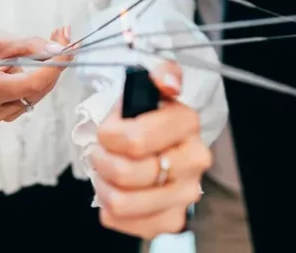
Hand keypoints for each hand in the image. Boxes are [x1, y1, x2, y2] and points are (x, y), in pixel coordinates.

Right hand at [0, 28, 71, 122]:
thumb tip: (60, 50)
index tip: (68, 49)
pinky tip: (42, 63)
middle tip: (63, 37)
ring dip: (50, 71)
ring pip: (40, 94)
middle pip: (39, 89)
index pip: (32, 84)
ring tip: (52, 46)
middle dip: (55, 64)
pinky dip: (43, 79)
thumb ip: (34, 45)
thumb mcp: (7, 41)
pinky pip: (35, 96)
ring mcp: (1, 113)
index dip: (54, 67)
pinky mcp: (9, 112)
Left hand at [89, 63, 209, 239]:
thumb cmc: (144, 118)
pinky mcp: (171, 219)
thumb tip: (169, 83)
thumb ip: (159, 74)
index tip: (106, 131)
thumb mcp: (147, 87)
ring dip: (104, 184)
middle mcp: (194, 161)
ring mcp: (185, 194)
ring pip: (122, 201)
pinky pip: (122, 220)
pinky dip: (109, 205)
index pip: (136, 139)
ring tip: (106, 170)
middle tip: (100, 151)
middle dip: (102, 160)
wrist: (153, 147)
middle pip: (127, 173)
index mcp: (187, 123)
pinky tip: (116, 189)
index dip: (109, 136)